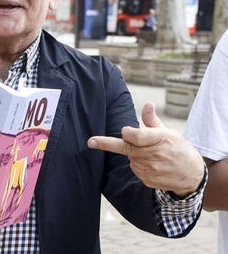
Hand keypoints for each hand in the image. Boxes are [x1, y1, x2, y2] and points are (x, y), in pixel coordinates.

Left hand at [88, 102, 203, 197]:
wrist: (192, 174)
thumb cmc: (177, 148)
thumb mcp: (168, 132)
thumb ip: (152, 120)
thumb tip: (147, 104)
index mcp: (160, 139)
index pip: (138, 136)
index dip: (128, 133)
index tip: (123, 130)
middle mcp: (155, 155)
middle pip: (127, 148)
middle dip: (107, 144)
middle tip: (91, 141)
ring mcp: (151, 169)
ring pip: (130, 158)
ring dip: (133, 154)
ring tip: (150, 154)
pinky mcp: (148, 180)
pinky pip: (135, 169)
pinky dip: (138, 165)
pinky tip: (151, 165)